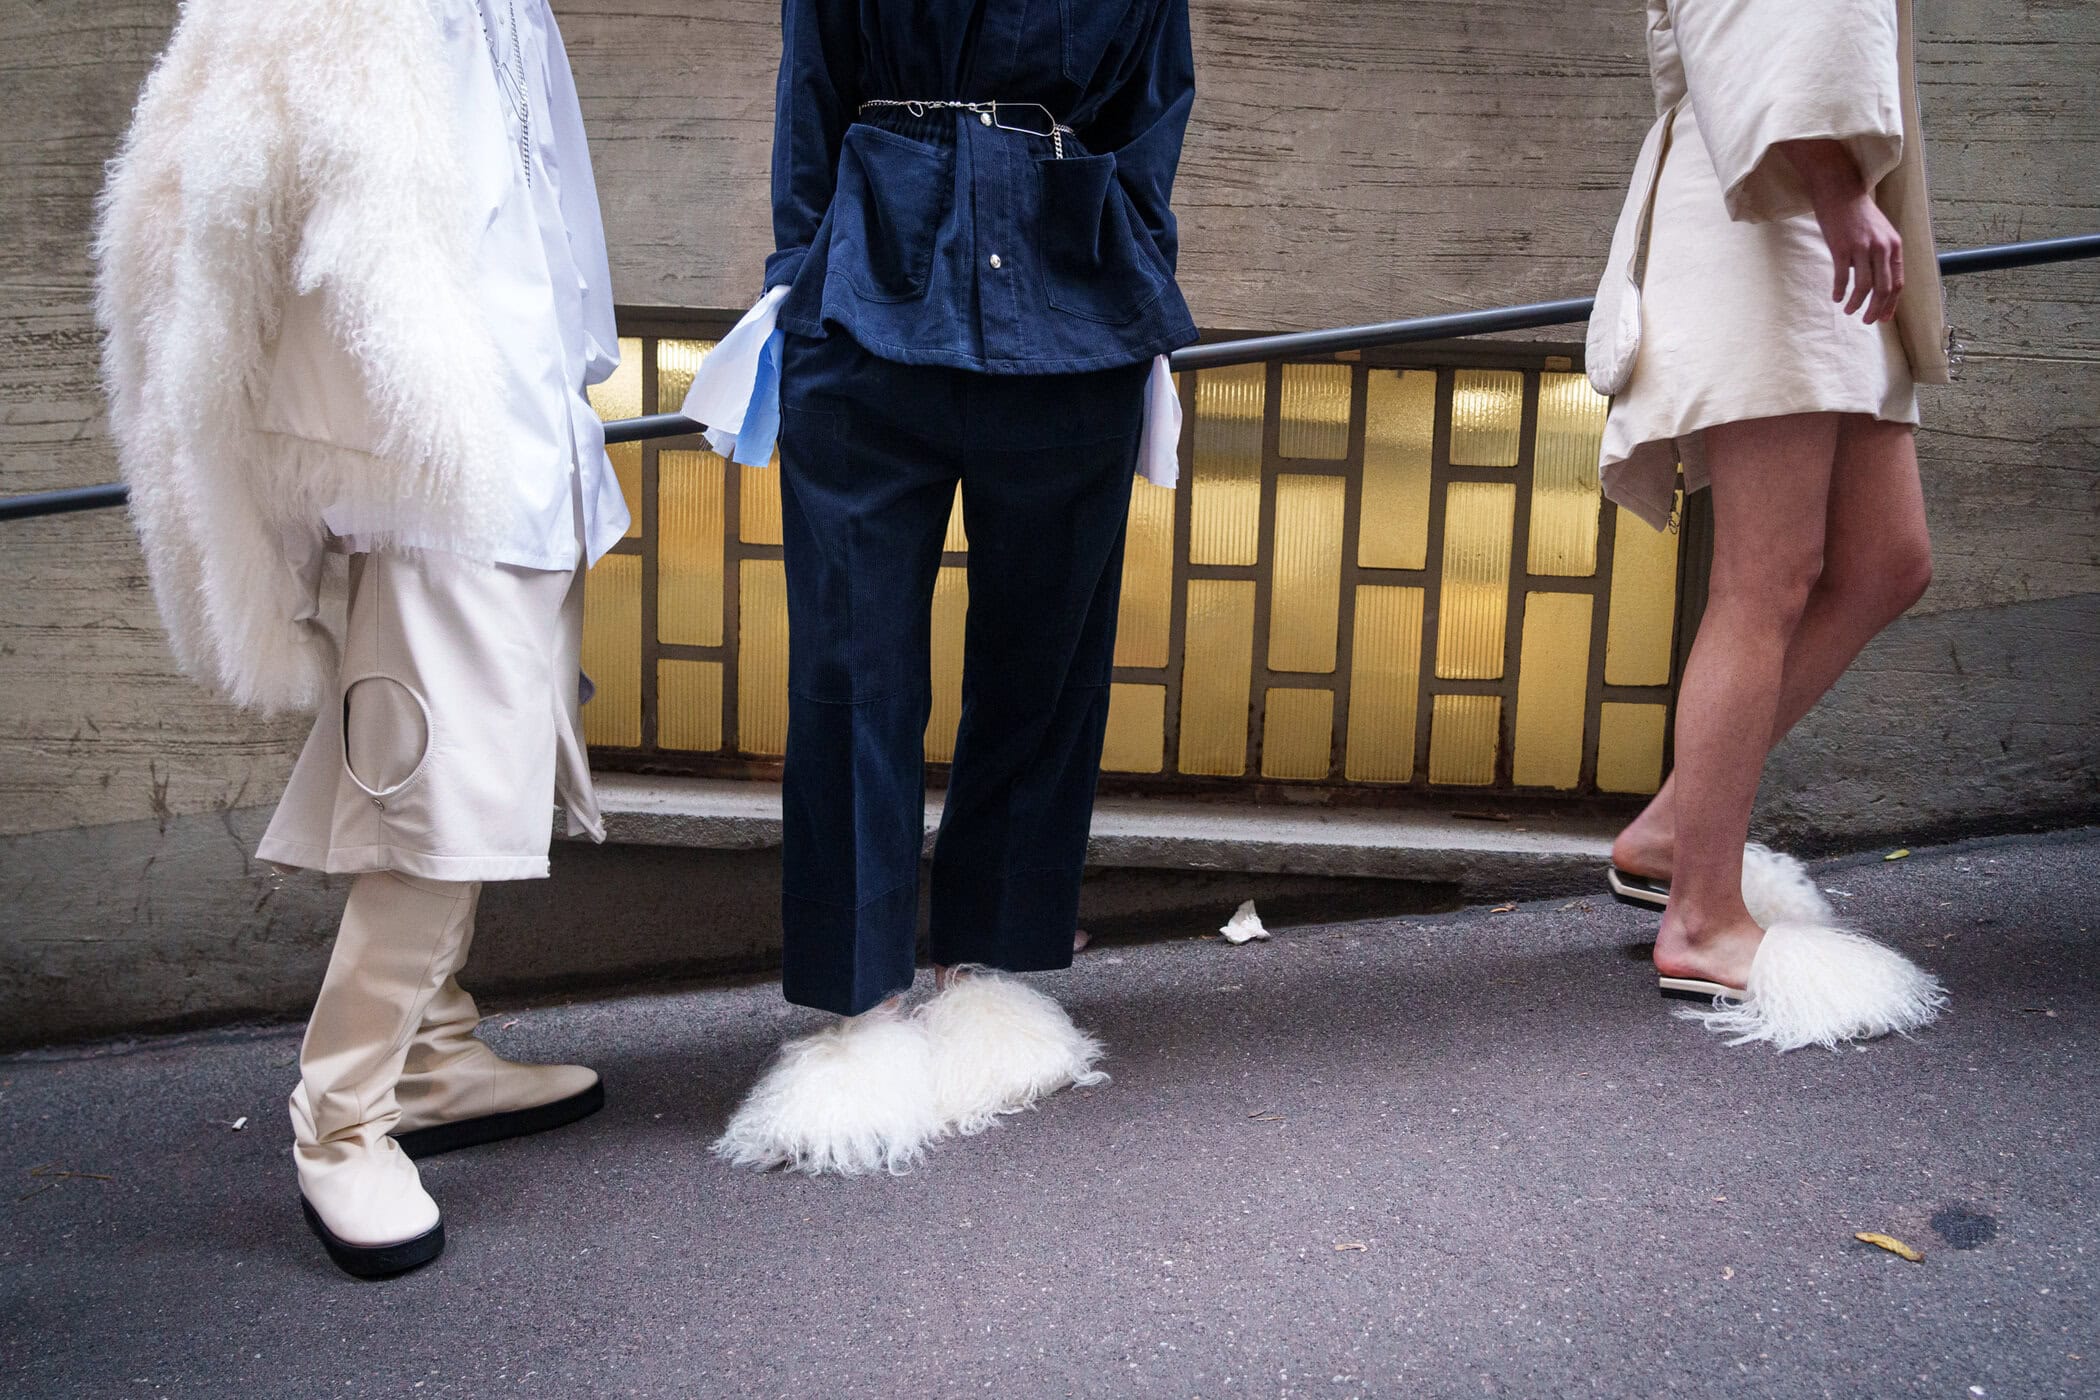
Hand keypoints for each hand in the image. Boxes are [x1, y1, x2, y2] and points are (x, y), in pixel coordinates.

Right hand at [1777, 139, 1904, 324]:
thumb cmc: (1858, 214)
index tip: (1883, 318)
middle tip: (1867, 321)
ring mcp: (1862, 248)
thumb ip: (1882, 255)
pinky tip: (1836, 297)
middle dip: (1876, 309)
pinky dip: (1840, 291)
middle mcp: (1881, 247)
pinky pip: (1843, 277)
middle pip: (1883, 288)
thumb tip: (1876, 281)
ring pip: (1864, 286)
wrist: (1840, 193)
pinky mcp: (1842, 248)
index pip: (1898, 281)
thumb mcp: (1880, 233)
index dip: (1891, 303)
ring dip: (1857, 303)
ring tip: (1849, 311)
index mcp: (1894, 245)